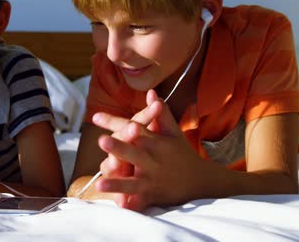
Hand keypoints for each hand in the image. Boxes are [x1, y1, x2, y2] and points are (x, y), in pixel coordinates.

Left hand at [94, 90, 207, 210]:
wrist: (202, 182)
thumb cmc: (182, 154)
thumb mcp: (174, 133)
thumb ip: (161, 114)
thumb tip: (151, 92)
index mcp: (156, 143)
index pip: (134, 128)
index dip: (115, 122)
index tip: (96, 117)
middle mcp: (153, 161)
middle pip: (133, 153)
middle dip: (118, 147)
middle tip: (102, 140)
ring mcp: (153, 180)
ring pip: (133, 182)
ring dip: (117, 183)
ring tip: (100, 184)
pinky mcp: (153, 196)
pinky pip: (140, 202)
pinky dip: (131, 204)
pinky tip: (118, 205)